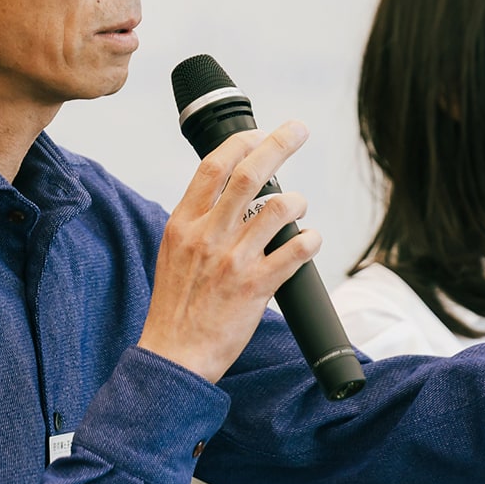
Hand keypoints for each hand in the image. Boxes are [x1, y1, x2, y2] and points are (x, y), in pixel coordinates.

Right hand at [139, 121, 322, 382]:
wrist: (173, 355)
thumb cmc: (176, 306)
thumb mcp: (173, 253)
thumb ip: (197, 223)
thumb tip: (226, 195)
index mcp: (184, 223)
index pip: (213, 167)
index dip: (240, 143)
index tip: (259, 133)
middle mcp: (208, 235)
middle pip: (250, 174)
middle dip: (279, 143)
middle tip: (298, 129)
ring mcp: (233, 260)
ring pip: (279, 208)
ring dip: (297, 202)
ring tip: (299, 207)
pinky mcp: (256, 287)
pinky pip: (296, 251)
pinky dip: (311, 240)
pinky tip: (310, 241)